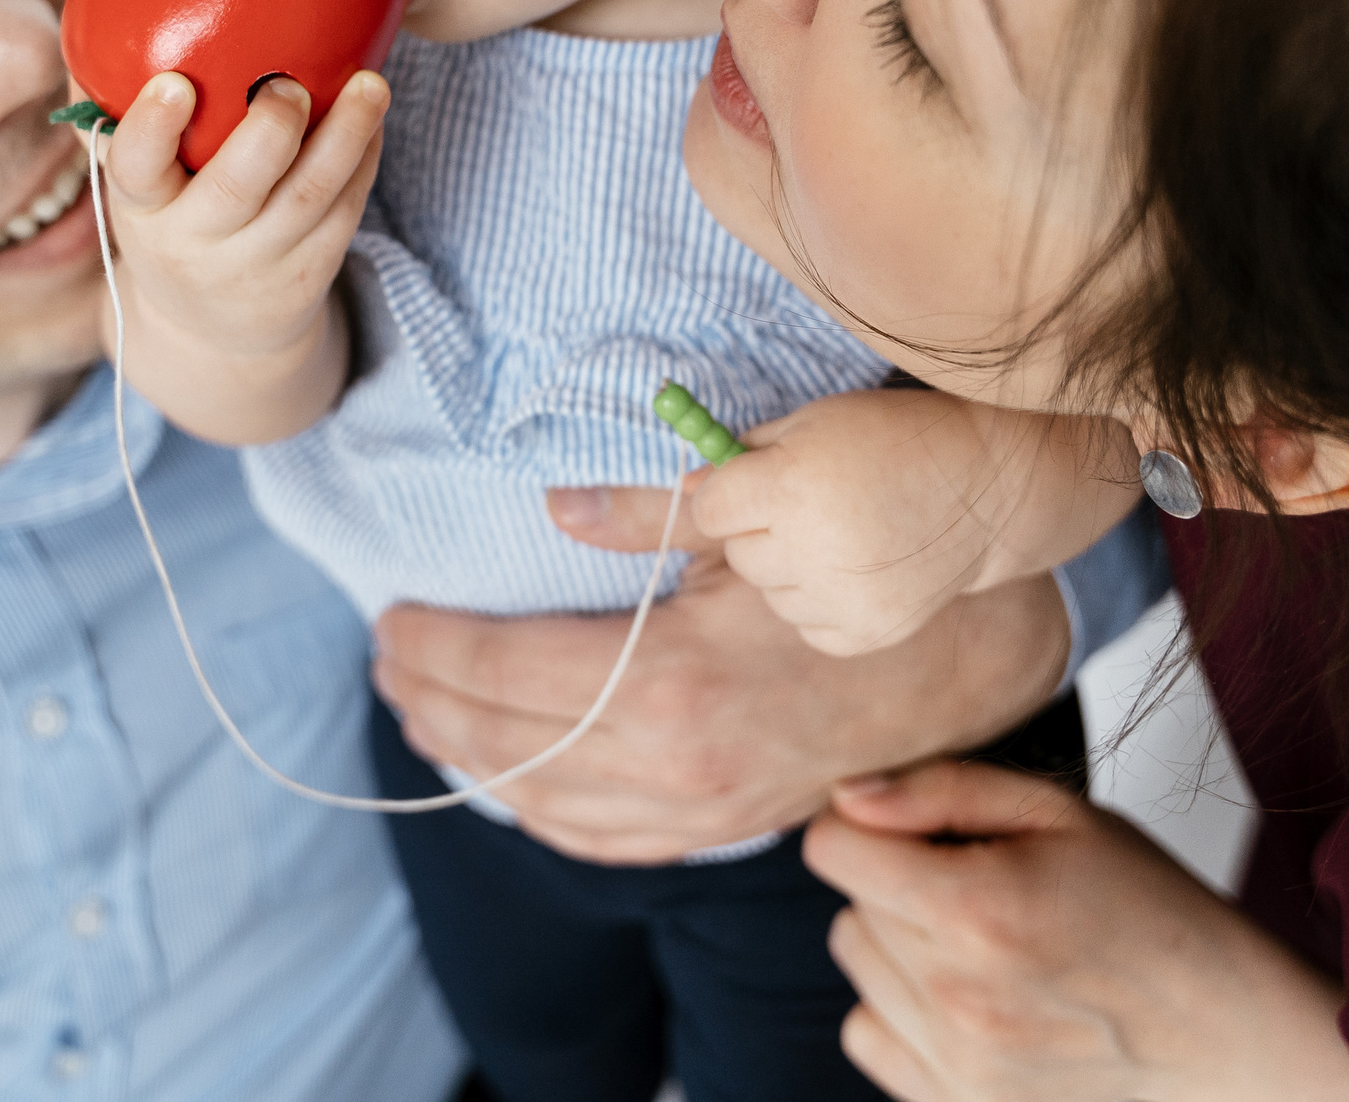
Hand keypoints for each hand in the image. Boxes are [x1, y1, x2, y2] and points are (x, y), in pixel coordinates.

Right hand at [102, 69, 385, 355]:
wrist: (213, 333)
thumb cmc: (173, 225)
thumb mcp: (139, 192)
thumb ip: (131, 121)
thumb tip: (115, 16)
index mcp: (142, 208)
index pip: (134, 168)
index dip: (153, 127)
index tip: (175, 83)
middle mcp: (196, 242)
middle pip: (237, 188)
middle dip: (270, 130)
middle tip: (288, 84)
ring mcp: (259, 263)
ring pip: (308, 197)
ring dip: (345, 136)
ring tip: (370, 85)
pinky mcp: (312, 272)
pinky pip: (346, 210)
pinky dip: (365, 159)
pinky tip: (373, 117)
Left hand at [371, 490, 1070, 862]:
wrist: (964, 661)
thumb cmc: (854, 577)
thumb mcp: (751, 529)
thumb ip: (644, 516)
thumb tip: (551, 507)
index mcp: (669, 683)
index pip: (504, 671)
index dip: (432, 645)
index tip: (388, 617)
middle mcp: (673, 765)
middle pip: (506, 740)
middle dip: (427, 698)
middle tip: (384, 659)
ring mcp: (699, 812)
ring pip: (543, 802)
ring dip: (467, 759)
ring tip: (417, 714)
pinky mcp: (721, 830)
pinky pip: (604, 841)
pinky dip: (540, 814)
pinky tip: (507, 783)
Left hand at [678, 392, 1143, 655]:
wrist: (987, 487)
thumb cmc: (888, 440)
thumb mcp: (802, 427)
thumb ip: (721, 467)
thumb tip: (615, 500)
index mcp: (793, 486)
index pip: (707, 507)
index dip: (728, 491)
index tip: (754, 481)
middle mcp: (814, 549)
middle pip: (736, 552)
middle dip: (755, 530)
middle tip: (810, 506)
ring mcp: (842, 600)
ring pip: (765, 591)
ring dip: (781, 569)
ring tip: (837, 536)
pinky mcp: (863, 635)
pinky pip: (801, 623)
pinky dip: (815, 602)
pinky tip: (857, 569)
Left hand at [805, 761, 1348, 1101]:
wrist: (1226, 1032)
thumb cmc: (1153, 910)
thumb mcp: (1062, 814)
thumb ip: (940, 789)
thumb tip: (844, 795)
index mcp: (977, 909)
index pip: (829, 849)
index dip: (866, 823)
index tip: (916, 827)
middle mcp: (955, 997)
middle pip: (846, 906)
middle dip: (895, 880)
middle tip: (980, 883)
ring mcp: (956, 1066)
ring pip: (856, 969)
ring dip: (898, 944)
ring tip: (983, 940)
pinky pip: (866, 1034)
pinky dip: (900, 1009)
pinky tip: (966, 993)